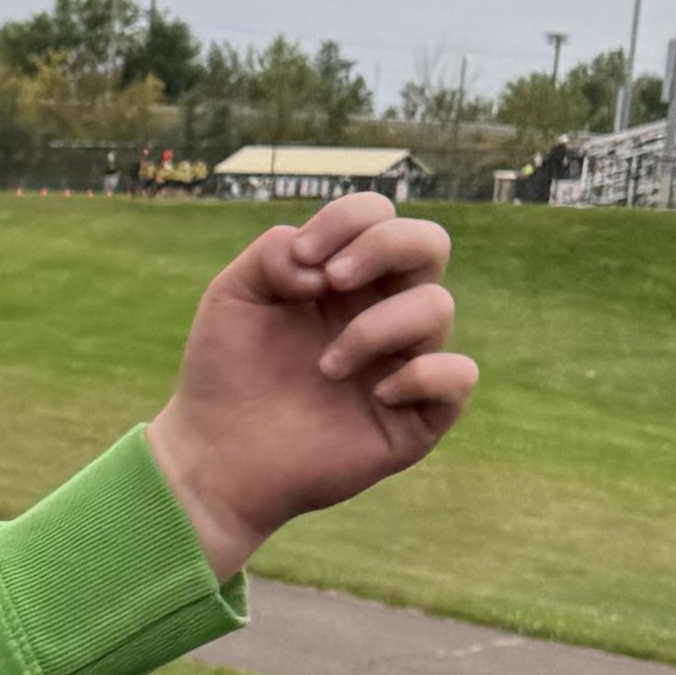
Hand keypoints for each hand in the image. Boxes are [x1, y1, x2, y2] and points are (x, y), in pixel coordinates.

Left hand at [145, 194, 476, 578]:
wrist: (215, 457)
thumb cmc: (224, 375)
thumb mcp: (232, 295)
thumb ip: (273, 251)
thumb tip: (327, 270)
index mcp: (342, 280)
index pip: (379, 216)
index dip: (350, 219)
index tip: (303, 256)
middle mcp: (380, 313)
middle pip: (430, 244)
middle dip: (387, 246)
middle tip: (333, 280)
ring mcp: (401, 362)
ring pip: (438, 308)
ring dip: (375, 327)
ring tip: (325, 367)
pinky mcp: (414, 417)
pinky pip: (460, 376)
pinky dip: (423, 375)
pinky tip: (375, 395)